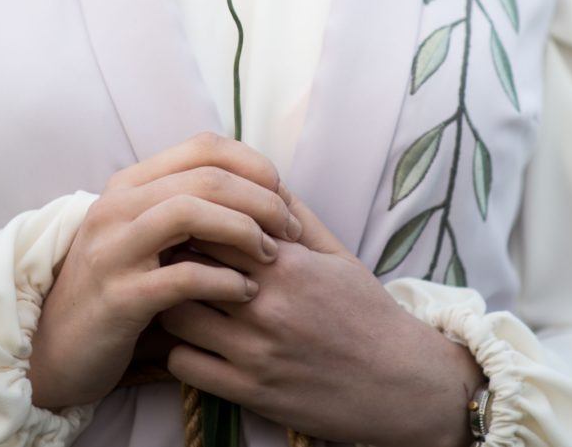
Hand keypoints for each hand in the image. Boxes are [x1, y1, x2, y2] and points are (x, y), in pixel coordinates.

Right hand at [28, 132, 303, 409]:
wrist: (57, 351)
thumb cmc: (119, 292)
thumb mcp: (146, 240)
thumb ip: (186, 210)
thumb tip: (257, 189)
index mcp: (129, 186)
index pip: (203, 147)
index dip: (253, 165)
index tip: (282, 196)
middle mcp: (117, 208)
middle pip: (204, 176)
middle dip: (260, 199)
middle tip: (290, 230)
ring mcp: (113, 250)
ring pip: (189, 212)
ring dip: (243, 230)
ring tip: (271, 257)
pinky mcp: (118, 297)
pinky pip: (182, 276)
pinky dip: (224, 280)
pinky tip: (245, 291)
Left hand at [159, 196, 483, 446]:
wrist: (403, 385)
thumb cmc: (369, 315)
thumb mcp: (338, 256)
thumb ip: (296, 216)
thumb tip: (260, 179)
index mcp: (288, 264)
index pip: (212, 225)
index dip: (192, 222)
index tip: (187, 226)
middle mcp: (268, 305)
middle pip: (185, 265)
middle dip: (171, 259)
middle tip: (167, 259)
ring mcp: (256, 352)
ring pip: (176, 315)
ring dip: (170, 304)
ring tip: (177, 300)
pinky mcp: (250, 392)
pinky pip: (184, 365)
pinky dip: (179, 351)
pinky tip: (194, 342)